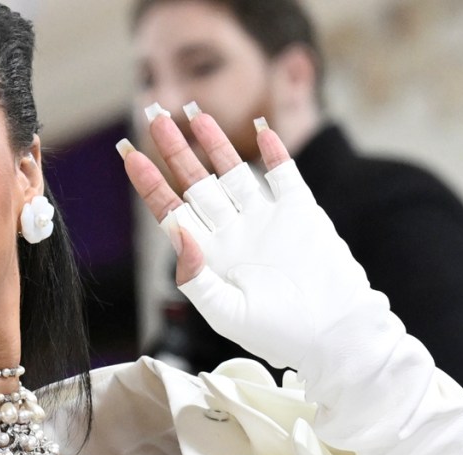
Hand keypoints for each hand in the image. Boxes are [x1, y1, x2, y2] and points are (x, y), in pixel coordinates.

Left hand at [116, 103, 362, 376]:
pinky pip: (284, 174)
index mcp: (211, 257)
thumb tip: (175, 231)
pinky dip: (274, 151)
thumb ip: (196, 276)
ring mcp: (266, 219)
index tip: (129, 157)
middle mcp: (234, 232)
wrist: (333, 333)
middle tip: (154, 116)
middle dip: (176, 151)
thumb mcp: (226, 312)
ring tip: (195, 113)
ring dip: (216, 143)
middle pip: (197, 184)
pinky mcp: (300, 211)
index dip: (151, 184)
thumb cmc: (278, 333)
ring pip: (234, 172)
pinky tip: (261, 129)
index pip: (173, 213)